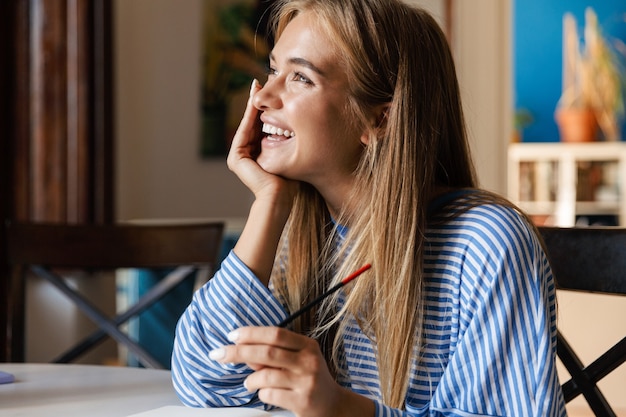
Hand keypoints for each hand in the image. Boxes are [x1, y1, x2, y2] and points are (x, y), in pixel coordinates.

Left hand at [210, 326, 374, 416]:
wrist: (333, 405)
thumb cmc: (309, 378)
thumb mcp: (297, 360)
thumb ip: (273, 354)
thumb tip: (243, 349)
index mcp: (307, 345)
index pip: (276, 334)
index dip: (252, 333)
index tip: (232, 335)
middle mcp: (309, 361)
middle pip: (267, 352)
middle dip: (238, 352)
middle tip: (219, 354)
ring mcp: (306, 382)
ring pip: (265, 375)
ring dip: (250, 379)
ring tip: (249, 383)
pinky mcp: (301, 401)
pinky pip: (269, 394)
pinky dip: (261, 393)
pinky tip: (265, 393)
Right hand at [227, 80, 295, 204]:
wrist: (280, 198)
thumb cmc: (291, 183)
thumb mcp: (293, 156)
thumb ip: (292, 142)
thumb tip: (304, 124)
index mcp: (258, 155)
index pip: (263, 126)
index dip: (268, 108)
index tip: (274, 90)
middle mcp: (246, 155)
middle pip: (254, 122)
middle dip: (259, 102)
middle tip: (264, 80)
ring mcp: (238, 157)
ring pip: (248, 124)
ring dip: (254, 105)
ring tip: (259, 85)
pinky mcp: (236, 158)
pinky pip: (245, 131)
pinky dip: (250, 116)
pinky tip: (256, 101)